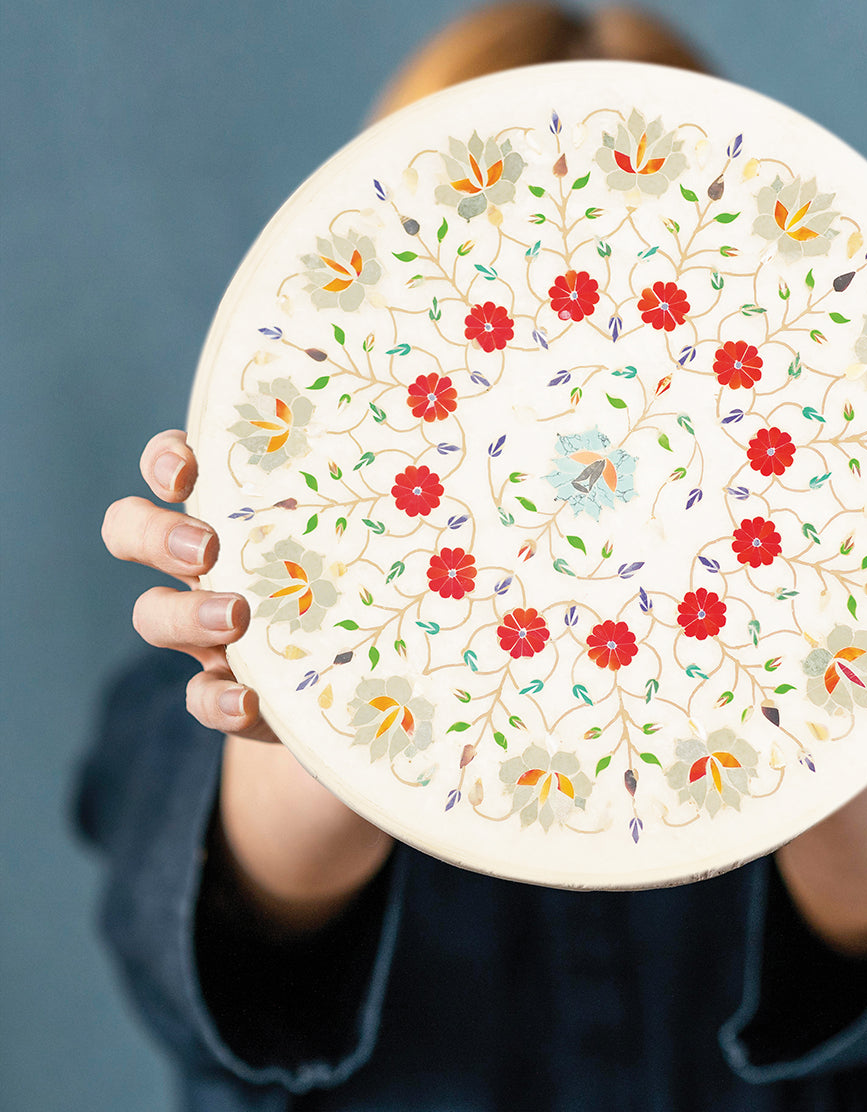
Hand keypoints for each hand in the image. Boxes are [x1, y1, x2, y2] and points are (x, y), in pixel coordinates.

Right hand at [103, 430, 390, 932]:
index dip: (167, 461)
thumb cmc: (392, 574)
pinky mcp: (231, 693)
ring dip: (182, 614)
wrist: (388, 678)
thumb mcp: (387, 528)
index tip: (191, 469)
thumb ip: (395, 491)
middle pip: (133, 532)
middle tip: (208, 547)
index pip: (173, 468)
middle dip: (157, 533)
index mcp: (243, 509)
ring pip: (151, 614)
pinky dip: (217, 701)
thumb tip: (464, 435)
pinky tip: (251, 702)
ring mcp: (212, 631)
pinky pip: (197, 699)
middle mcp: (212, 563)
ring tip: (235, 618)